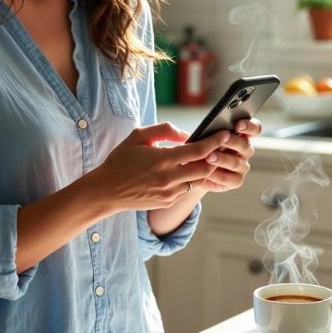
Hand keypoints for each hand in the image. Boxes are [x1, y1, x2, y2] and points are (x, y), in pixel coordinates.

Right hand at [90, 122, 231, 210]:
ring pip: (199, 180)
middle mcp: (169, 178)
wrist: (106, 191)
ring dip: (206, 169)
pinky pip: (186, 189)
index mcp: (162, 159)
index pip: (198, 150)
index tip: (224, 134)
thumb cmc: (121, 160)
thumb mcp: (138, 136)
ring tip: (208, 158)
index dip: (215, 142)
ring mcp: (169, 193)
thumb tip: (186, 134)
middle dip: (216, 157)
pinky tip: (190, 171)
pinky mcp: (167, 202)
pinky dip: (192, 179)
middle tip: (221, 147)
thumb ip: (164, 130)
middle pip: (206, 168)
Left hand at [196, 118, 259, 193]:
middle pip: (245, 144)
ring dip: (222, 159)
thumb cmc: (201, 147)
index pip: (254, 128)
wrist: (195, 170)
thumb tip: (202, 130)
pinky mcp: (236, 180)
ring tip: (209, 157)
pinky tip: (207, 173)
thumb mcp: (203, 136)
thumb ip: (208, 132)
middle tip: (221, 140)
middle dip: (232, 141)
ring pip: (236, 162)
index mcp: (241, 135)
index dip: (249, 126)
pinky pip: (230, 178)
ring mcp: (242, 166)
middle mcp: (245, 150)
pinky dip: (217, 175)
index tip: (237, 125)